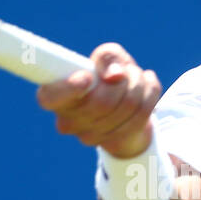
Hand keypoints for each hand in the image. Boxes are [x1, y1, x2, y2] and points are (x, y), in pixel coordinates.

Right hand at [34, 43, 161, 158]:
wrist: (126, 110)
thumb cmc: (108, 77)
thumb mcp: (107, 58)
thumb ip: (108, 56)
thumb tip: (115, 75)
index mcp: (56, 97)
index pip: (49, 97)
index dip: (67, 89)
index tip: (86, 77)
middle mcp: (68, 122)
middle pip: (101, 102)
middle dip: (123, 80)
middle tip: (125, 72)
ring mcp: (91, 137)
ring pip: (127, 106)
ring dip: (138, 84)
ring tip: (137, 78)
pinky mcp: (116, 143)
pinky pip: (143, 114)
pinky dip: (151, 93)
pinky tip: (147, 87)